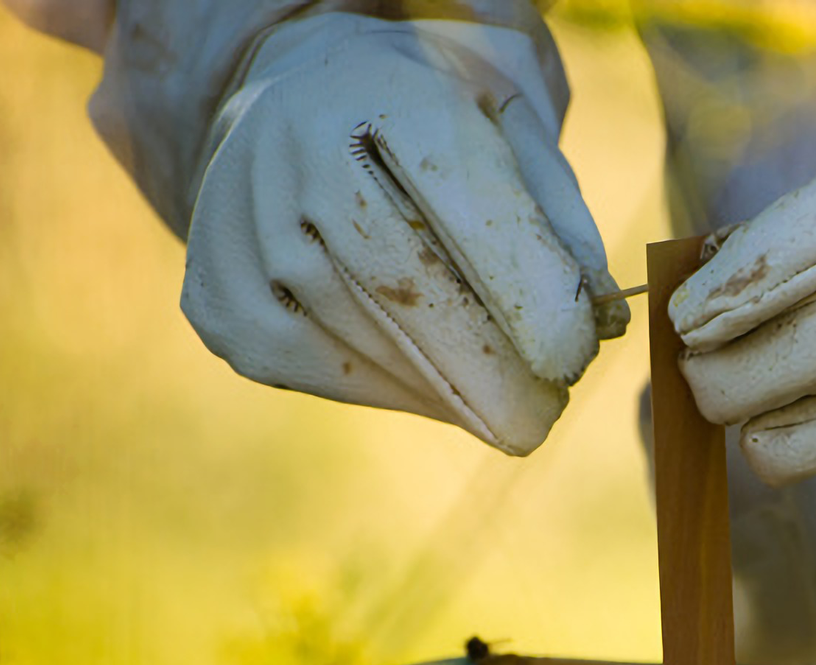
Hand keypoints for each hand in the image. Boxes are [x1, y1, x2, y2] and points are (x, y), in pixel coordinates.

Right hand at [182, 15, 626, 453]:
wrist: (302, 108)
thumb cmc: (432, 132)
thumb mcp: (510, 136)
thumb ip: (558, 218)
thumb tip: (598, 321)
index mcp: (383, 93)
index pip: (459, 200)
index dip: (519, 289)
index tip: (571, 357)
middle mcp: (294, 149)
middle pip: (397, 283)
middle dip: (483, 368)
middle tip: (541, 420)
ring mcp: (240, 222)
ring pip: (355, 337)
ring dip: (444, 391)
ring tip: (507, 411)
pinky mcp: (217, 296)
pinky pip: (311, 366)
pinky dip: (387, 393)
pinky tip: (437, 395)